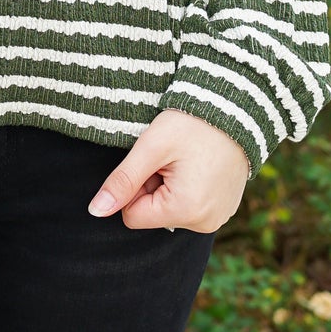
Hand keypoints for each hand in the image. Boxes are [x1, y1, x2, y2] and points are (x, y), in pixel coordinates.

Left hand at [88, 109, 249, 233]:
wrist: (235, 108)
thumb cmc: (192, 123)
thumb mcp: (151, 147)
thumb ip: (122, 180)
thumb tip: (95, 211)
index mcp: (186, 211)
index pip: (132, 216)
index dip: (135, 186)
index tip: (154, 163)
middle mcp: (205, 223)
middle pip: (152, 214)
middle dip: (154, 186)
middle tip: (172, 158)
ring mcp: (217, 218)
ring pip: (170, 210)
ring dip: (170, 186)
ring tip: (187, 160)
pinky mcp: (224, 210)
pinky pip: (191, 207)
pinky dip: (188, 187)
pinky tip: (200, 165)